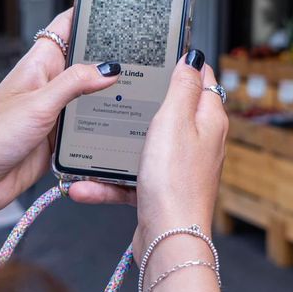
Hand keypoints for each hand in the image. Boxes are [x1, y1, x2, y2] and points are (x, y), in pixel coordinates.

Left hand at [0, 9, 122, 245]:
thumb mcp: (37, 104)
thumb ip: (74, 83)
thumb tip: (109, 68)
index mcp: (38, 64)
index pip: (66, 27)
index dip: (89, 13)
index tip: (117, 5)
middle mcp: (48, 84)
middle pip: (85, 60)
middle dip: (110, 55)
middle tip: (144, 51)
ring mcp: (54, 111)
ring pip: (90, 94)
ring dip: (109, 93)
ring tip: (143, 86)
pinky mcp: (59, 137)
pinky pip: (87, 125)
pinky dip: (103, 123)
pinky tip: (122, 122)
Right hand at [69, 50, 228, 254]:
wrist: (168, 239)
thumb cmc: (174, 182)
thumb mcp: (175, 120)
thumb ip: (183, 86)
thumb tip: (193, 58)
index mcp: (207, 119)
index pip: (202, 78)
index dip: (183, 62)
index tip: (161, 52)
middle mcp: (198, 142)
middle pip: (171, 110)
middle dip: (143, 102)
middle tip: (119, 90)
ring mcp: (179, 167)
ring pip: (144, 146)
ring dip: (117, 146)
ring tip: (93, 142)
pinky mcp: (160, 191)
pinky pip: (129, 178)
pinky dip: (108, 181)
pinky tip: (85, 185)